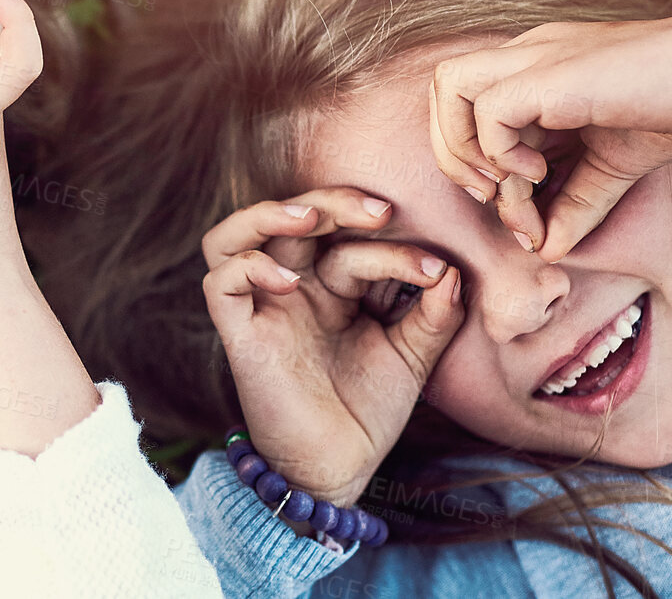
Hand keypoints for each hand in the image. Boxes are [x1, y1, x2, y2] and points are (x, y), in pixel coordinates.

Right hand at [201, 188, 464, 506]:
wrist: (340, 469)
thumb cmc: (371, 411)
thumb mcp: (414, 357)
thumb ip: (434, 315)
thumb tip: (451, 272)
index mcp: (334, 287)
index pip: (354, 242)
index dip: (395, 246)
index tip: (437, 272)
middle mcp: (295, 288)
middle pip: (296, 218)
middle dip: (336, 202)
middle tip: (380, 211)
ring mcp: (264, 308)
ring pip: (238, 234)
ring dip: (270, 213)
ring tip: (311, 214)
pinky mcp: (240, 335)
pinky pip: (220, 282)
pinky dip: (248, 267)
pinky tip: (287, 280)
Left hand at [429, 0, 671, 259]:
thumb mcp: (614, 165)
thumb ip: (577, 203)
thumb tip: (550, 249)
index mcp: (536, 71)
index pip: (466, 107)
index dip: (474, 165)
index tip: (523, 215)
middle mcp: (526, 56)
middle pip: (441, 90)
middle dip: (452, 156)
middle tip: (497, 198)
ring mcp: (536, 57)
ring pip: (448, 87)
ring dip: (466, 149)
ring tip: (513, 185)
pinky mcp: (552, 72)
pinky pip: (489, 108)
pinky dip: (499, 150)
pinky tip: (540, 170)